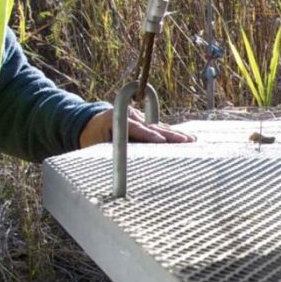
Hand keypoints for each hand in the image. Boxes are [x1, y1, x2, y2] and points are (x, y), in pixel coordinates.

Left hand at [80, 108, 195, 146]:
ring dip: (175, 134)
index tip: (162, 142)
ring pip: (158, 127)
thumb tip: (122, 166)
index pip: (134, 128)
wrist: (90, 124)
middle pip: (152, 126)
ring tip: (191, 140)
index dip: (148, 135)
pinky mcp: (143, 122)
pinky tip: (186, 138)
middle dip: (169, 135)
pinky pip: (159, 128)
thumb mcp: (96, 146)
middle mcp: (129, 115)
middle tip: (185, 142)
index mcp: (114, 119)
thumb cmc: (91, 139)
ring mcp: (138, 117)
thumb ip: (111, 151)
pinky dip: (171, 134)